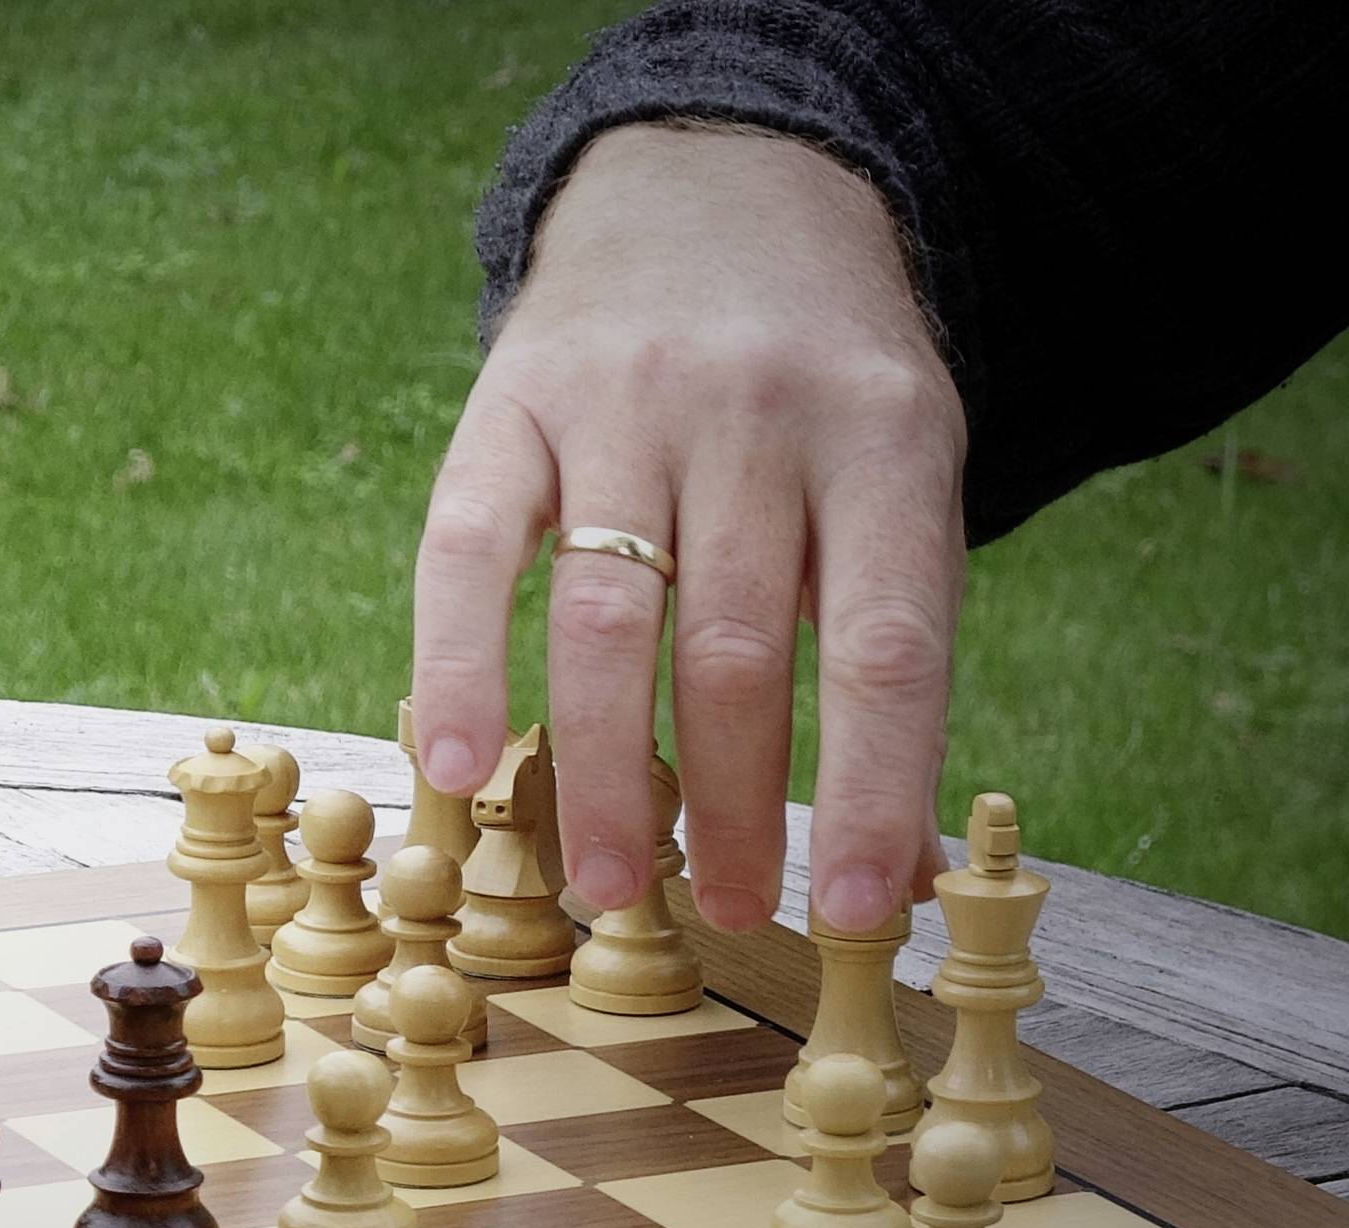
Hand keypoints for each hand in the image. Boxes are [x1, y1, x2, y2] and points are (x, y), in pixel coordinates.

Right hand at [412, 123, 964, 933]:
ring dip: (606, 770)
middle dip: (730, 801)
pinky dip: (457, 665)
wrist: (716, 187)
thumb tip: (890, 864)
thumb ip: (889, 654)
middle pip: (739, 644)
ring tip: (614, 886)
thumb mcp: (896, 480)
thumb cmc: (816, 383)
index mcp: (887, 437)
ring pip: (609, 617)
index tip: (851, 909)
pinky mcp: (511, 403)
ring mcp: (626, 403)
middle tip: (725, 913)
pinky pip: (468, 550)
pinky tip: (456, 763)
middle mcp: (757, 414)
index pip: (891, 643)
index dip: (870, 787)